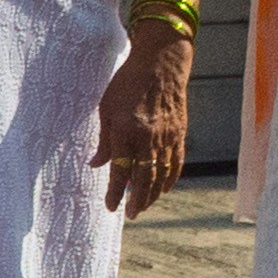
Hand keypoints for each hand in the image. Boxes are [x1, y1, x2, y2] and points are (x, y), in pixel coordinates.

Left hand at [97, 30, 192, 215]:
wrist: (161, 62)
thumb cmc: (127, 83)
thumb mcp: (106, 108)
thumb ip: (103, 140)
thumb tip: (96, 164)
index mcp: (126, 131)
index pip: (120, 171)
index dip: (115, 192)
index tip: (111, 206)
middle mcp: (148, 138)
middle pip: (144, 178)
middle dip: (136, 200)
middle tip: (131, 214)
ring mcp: (167, 136)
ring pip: (162, 174)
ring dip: (153, 194)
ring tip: (144, 205)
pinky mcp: (180, 133)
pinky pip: (177, 162)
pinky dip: (171, 178)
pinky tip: (164, 188)